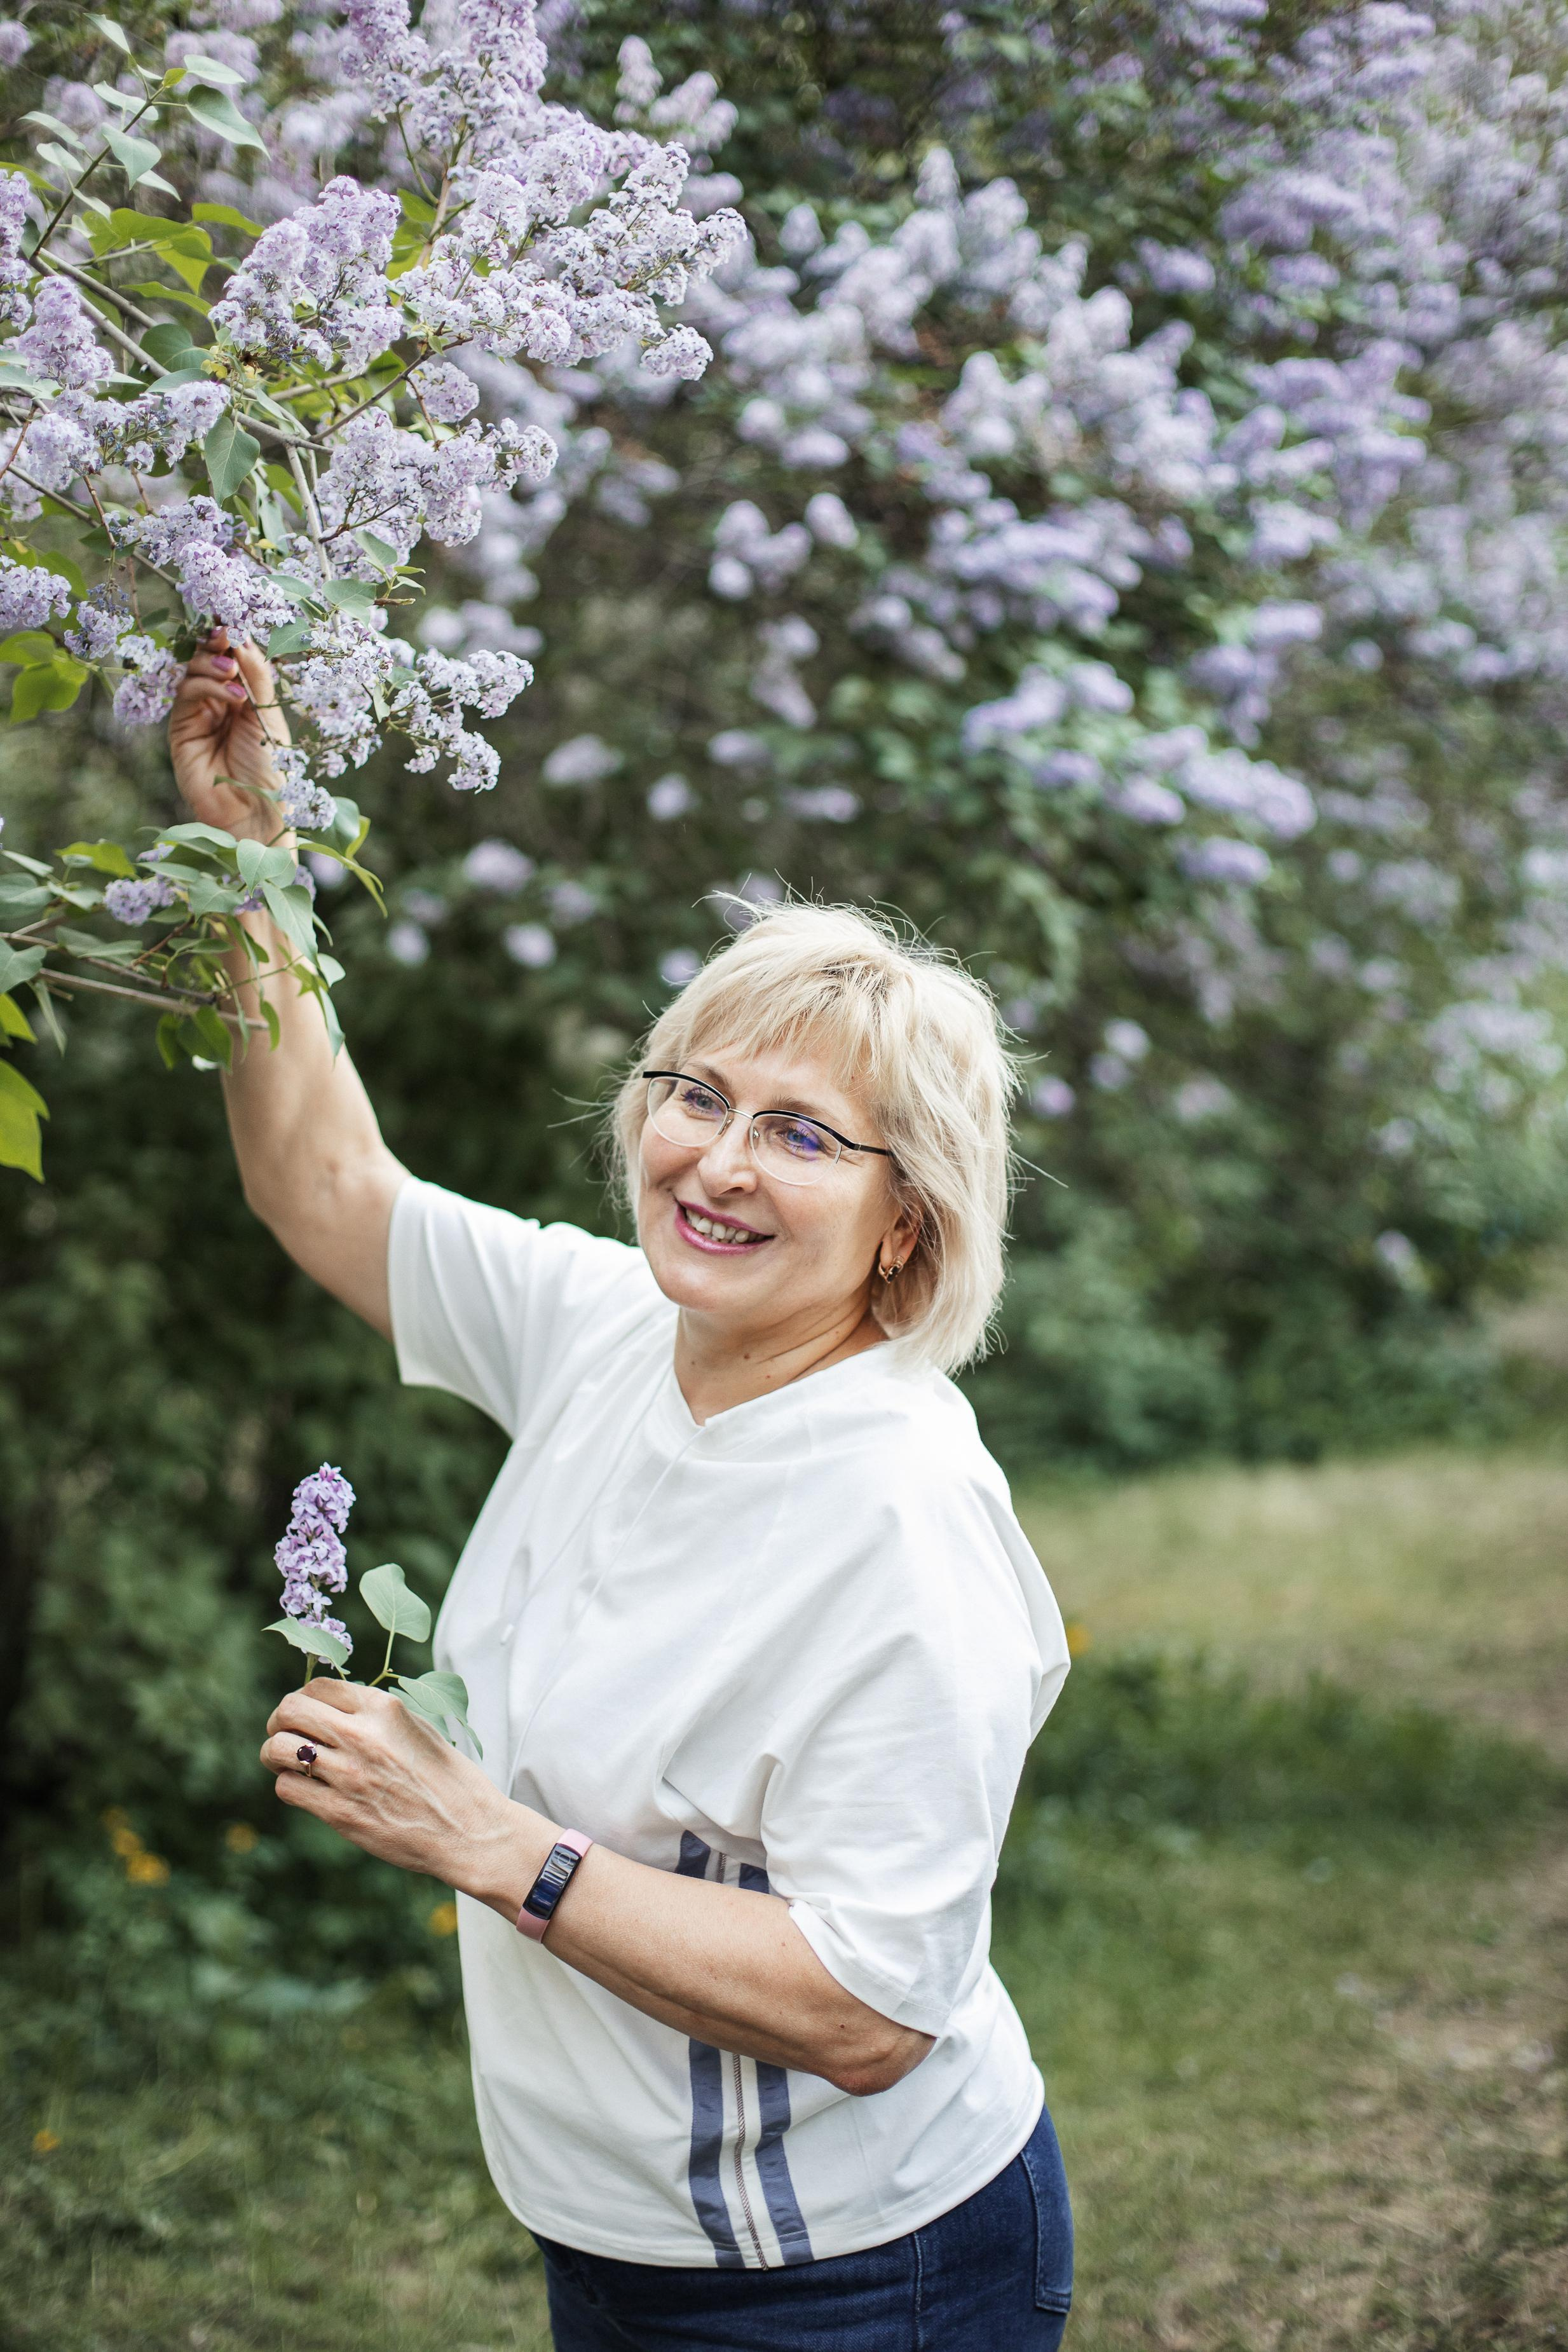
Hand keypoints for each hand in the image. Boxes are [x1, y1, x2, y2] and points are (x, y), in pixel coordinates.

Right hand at [168, 626, 292, 846]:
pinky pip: (186, 694)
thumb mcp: (270, 718)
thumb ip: (256, 678)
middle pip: (208, 658)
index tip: (237, 621)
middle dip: (217, 642)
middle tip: (227, 634)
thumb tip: (241, 636)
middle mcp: (221, 703)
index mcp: (247, 699)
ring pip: (193, 671)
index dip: (233, 639)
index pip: (234, 658)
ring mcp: (199, 715)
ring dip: (211, 662)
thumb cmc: (272, 772)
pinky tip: (230, 692)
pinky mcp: (181, 730)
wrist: (256, 815)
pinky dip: (205, 685)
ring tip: (231, 670)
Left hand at [261, 1679, 529, 1889]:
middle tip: (284, 1734)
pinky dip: (289, 1785)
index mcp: (385, 1708)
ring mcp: (349, 1775)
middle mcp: (362, 1735)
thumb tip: (336, 1709)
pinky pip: (288, 1788)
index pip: (319, 1686)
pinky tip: (305, 1789)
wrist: (469, 1831)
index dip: (304, 1698)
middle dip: (279, 1720)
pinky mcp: (340, 1813)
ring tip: (286, 1763)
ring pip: (278, 1748)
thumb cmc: (449, 1779)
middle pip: (290, 1710)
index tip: (305, 1713)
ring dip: (274, 1753)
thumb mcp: (419, 1728)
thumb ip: (377, 1715)